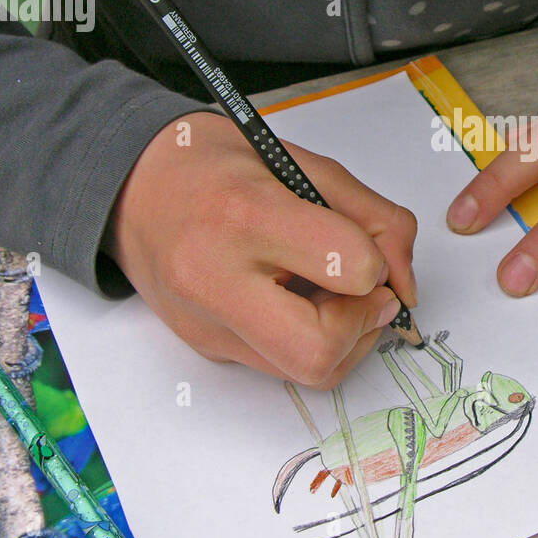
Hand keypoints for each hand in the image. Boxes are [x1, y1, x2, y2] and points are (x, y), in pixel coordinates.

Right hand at [104, 112, 417, 385]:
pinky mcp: (206, 349)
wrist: (133, 187)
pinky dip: (309, 341)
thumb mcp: (305, 164)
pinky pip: (280, 366)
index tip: (373, 251)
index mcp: (245, 215)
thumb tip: (405, 282)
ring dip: (344, 341)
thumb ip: (372, 217)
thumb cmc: (218, 166)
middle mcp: (216, 279)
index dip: (379, 264)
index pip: (350, 267)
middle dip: (363, 326)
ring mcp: (207, 324)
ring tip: (332, 294)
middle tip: (366, 294)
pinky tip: (298, 302)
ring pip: (307, 373)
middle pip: (319, 352)